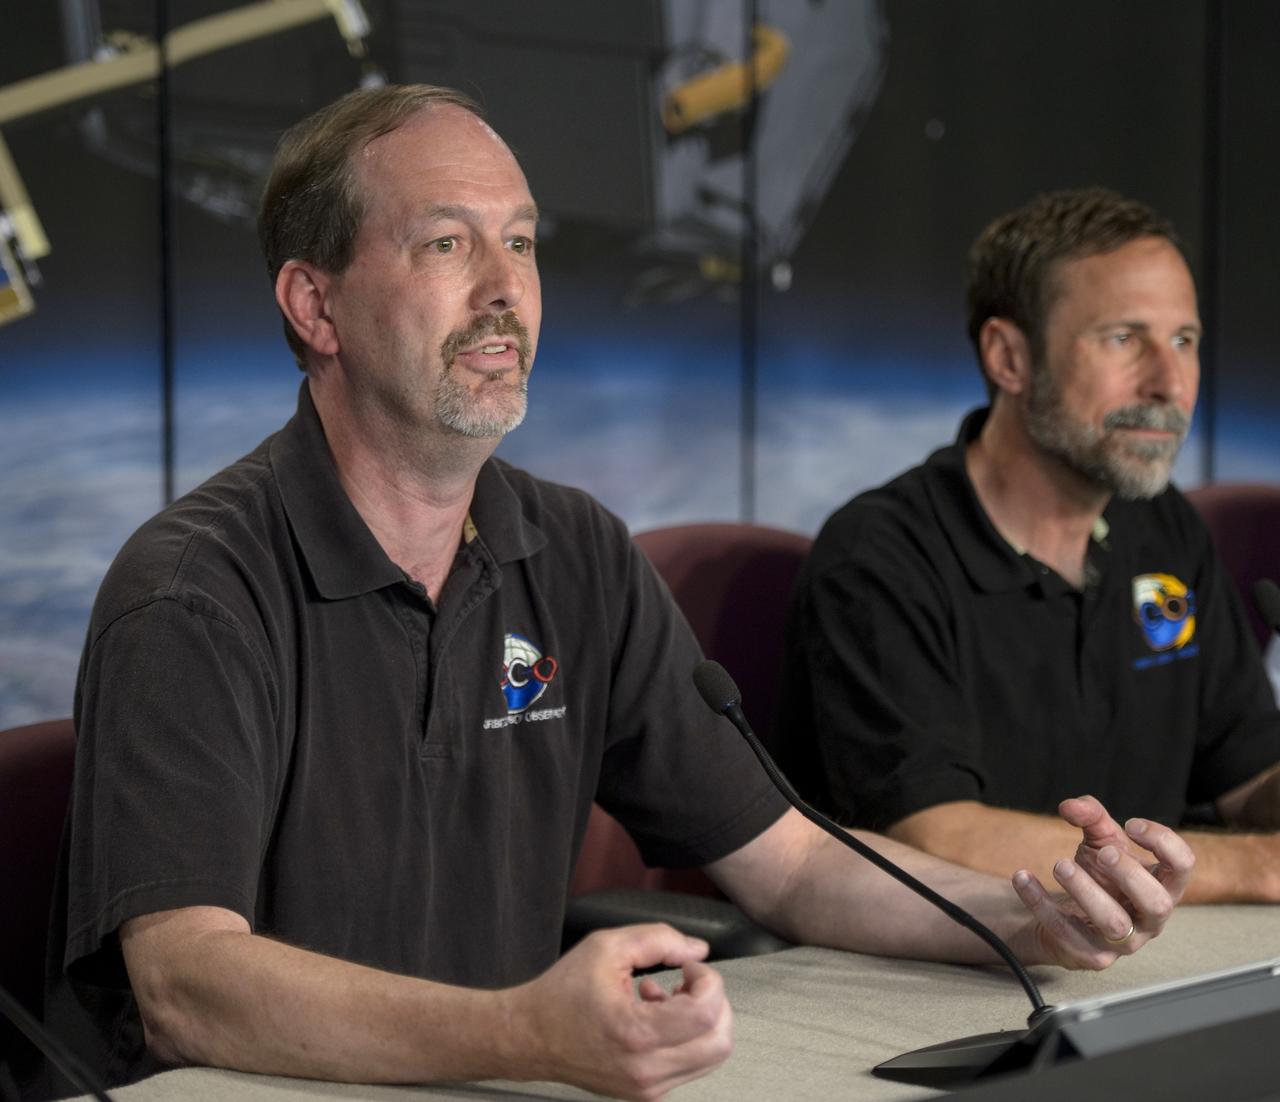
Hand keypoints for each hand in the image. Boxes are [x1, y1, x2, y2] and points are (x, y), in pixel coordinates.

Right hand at [508, 923, 732, 1100]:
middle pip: (720, 1041)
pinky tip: (654, 1014)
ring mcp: (647, 1088)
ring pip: (711, 1056)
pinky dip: (685, 1036)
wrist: (530, 1036)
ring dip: (700, 1019)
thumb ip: (659, 939)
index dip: (707, 979)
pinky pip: (690, 1064)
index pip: (706, 1013)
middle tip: (687, 981)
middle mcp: (645, 1070)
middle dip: (714, 1001)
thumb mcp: (607, 946)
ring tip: (664, 998)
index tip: (687, 966)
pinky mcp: (646, 1093)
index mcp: (635, 1034)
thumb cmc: (561, 993)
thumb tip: (697, 950)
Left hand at [1009, 795, 1194, 968]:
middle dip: (1129, 875)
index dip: (1163, 842)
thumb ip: (1091, 817)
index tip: (1131, 824)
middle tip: (1103, 852)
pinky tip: (1023, 878)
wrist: (1068, 915)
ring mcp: (1123, 942)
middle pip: (1156, 903)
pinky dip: (1040, 902)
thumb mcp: (1099, 841)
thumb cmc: (1098, 875)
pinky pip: (1066, 932)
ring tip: (1060, 865)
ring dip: (1085, 891)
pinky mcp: (1091, 956)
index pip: (1183, 866)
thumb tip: (1071, 807)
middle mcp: (1149, 919)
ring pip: (1113, 923)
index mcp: (1161, 886)